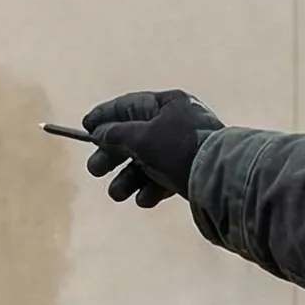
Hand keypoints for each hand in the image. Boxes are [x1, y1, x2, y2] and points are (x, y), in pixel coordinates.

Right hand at [82, 91, 223, 207]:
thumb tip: (100, 134)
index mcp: (168, 104)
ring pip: (146, 162)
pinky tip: (144, 200)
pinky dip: (150, 189)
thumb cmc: (179, 149)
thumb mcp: (142, 137)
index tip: (84, 127)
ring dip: (127, 179)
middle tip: (94, 170)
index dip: (104, 116)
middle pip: (134, 137)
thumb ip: (116, 134)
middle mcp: (176, 123)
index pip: (129, 106)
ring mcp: (183, 149)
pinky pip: (163, 179)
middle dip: (112, 155)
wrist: (220, 178)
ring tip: (117, 194)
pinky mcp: (189, 173)